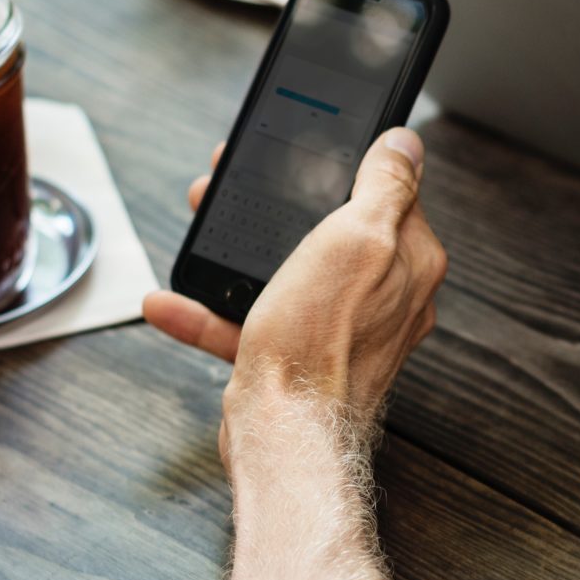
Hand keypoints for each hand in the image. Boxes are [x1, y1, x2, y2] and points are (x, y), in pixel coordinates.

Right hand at [145, 129, 447, 445]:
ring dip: (236, 250)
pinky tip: (171, 301)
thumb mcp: (356, 239)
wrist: (286, 436)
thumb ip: (384, 186)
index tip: (308, 151)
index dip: (345, 166)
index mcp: (408, 263)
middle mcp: (383, 298)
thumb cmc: (323, 343)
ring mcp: (337, 330)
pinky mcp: (296, 358)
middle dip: (279, 205)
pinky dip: (209, 310)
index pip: (390, 196)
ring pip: (285, 273)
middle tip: (239, 182)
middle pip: (329, 231)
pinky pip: (250, 323)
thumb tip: (406, 143)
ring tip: (200, 224)